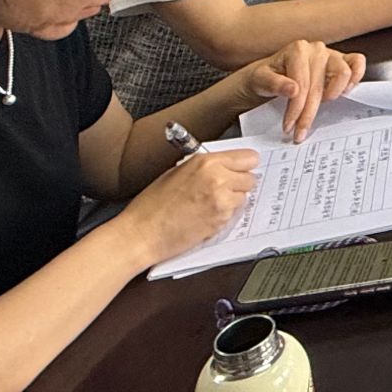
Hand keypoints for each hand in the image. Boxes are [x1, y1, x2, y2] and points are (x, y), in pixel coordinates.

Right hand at [115, 149, 260, 267]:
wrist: (141, 234)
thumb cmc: (151, 206)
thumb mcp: (176, 172)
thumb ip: (204, 166)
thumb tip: (223, 165)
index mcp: (206, 163)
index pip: (248, 157)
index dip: (244, 165)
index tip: (240, 169)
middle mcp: (218, 179)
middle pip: (250, 178)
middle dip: (239, 183)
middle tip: (222, 189)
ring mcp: (222, 201)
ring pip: (244, 196)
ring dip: (232, 200)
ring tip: (208, 204)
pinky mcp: (221, 220)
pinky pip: (234, 214)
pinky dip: (225, 215)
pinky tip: (205, 215)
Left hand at [234, 39, 366, 142]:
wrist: (268, 75)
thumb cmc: (264, 77)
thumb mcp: (258, 80)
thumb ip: (274, 83)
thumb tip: (293, 89)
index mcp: (298, 50)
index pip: (303, 85)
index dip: (297, 109)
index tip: (289, 126)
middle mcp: (316, 49)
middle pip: (321, 86)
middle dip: (310, 112)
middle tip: (300, 131)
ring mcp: (331, 54)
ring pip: (343, 75)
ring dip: (333, 95)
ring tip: (320, 107)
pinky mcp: (342, 60)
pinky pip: (357, 62)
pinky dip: (355, 77)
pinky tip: (343, 92)